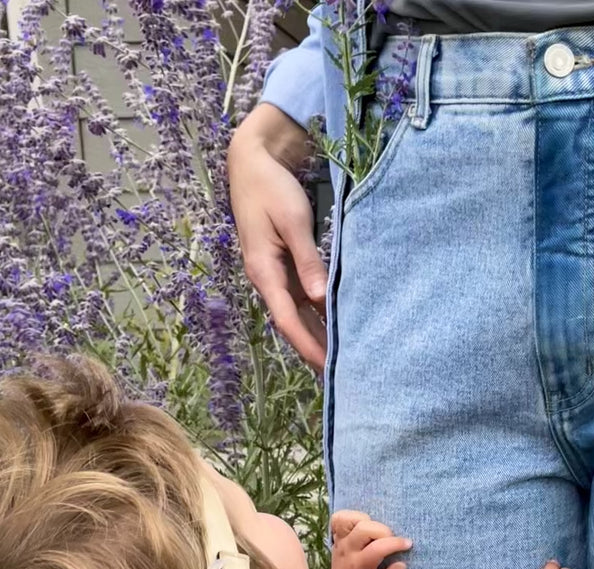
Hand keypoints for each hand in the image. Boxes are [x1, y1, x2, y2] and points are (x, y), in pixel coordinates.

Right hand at [228, 105, 327, 369]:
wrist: (252, 163)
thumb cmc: (271, 188)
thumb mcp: (292, 220)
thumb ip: (307, 259)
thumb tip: (320, 298)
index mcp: (265, 272)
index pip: (288, 321)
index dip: (309, 346)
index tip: (330, 368)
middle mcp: (268, 280)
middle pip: (293, 326)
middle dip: (314, 352)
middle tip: (341, 379)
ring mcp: (275, 276)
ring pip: (297, 317)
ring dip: (316, 339)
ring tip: (341, 363)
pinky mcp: (283, 268)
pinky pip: (301, 301)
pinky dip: (316, 318)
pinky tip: (334, 330)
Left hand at [325, 511, 411, 568]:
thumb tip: (401, 564)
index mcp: (358, 566)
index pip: (377, 548)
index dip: (396, 543)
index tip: (408, 545)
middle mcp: (347, 550)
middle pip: (364, 528)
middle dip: (383, 531)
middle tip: (389, 541)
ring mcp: (340, 541)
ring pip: (350, 519)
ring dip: (367, 521)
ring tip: (375, 534)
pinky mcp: (336, 536)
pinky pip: (339, 517)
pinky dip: (353, 517)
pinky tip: (362, 527)